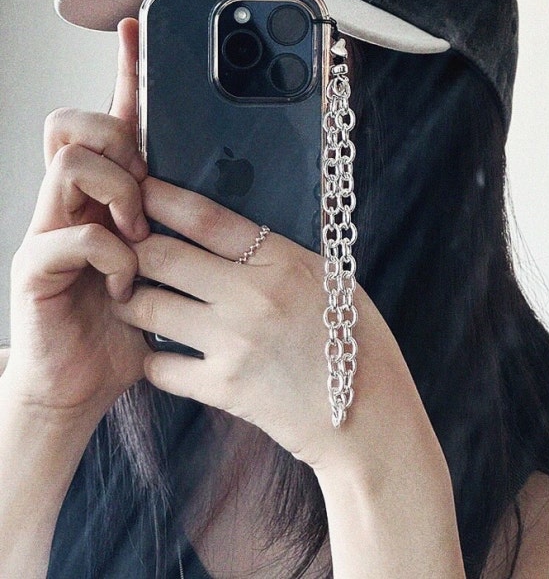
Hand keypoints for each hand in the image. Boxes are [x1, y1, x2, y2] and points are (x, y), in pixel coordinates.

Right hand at [4, 19, 148, 422]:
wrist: (86, 382)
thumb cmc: (129, 322)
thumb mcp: (165, 263)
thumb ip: (177, 223)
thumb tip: (222, 191)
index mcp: (106, 196)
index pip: (111, 120)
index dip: (123, 74)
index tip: (137, 31)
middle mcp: (71, 203)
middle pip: (76, 124)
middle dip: (119, 143)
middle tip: (146, 192)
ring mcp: (49, 231)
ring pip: (70, 163)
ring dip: (118, 192)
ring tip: (138, 235)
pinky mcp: (36, 269)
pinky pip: (72, 234)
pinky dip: (110, 254)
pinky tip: (125, 282)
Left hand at [112, 176, 425, 468]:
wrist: (367, 413)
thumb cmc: (355, 339)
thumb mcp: (332, 279)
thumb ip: (284, 254)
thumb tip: (242, 226)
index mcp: (283, 262)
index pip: (206, 218)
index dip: (162, 198)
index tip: (140, 190)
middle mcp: (253, 297)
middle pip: (161, 257)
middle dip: (131, 249)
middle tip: (125, 250)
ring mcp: (235, 343)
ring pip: (147, 308)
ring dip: (133, 300)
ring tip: (135, 299)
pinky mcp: (223, 387)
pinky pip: (159, 365)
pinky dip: (154, 357)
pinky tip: (166, 352)